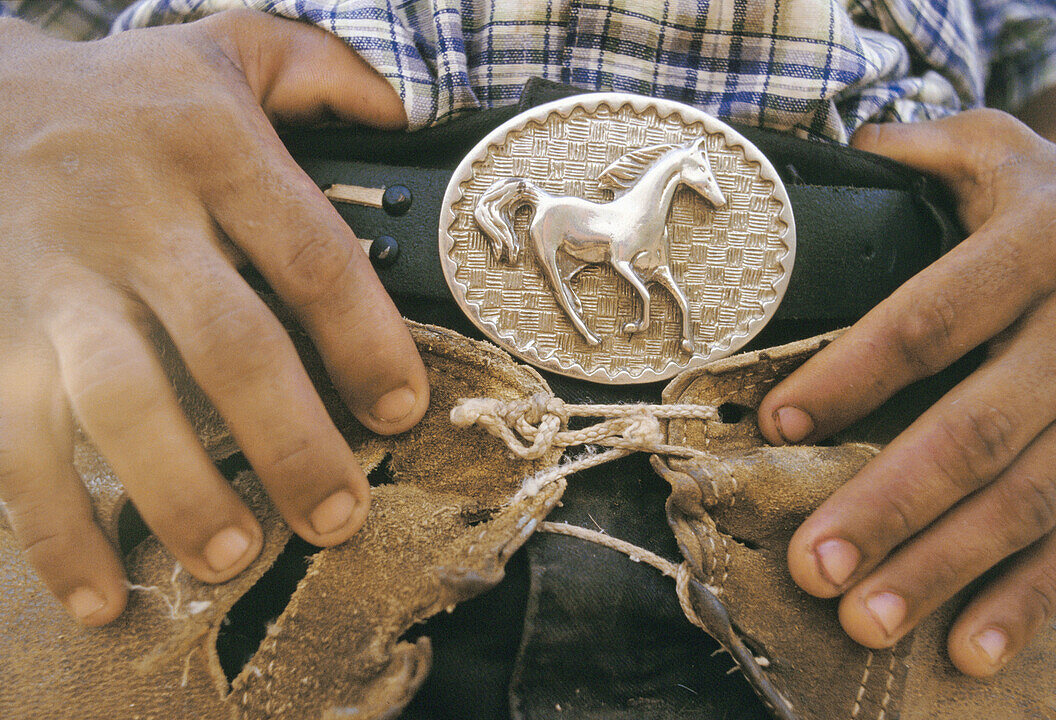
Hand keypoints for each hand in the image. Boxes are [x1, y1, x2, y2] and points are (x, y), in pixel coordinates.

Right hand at [0, 11, 428, 625]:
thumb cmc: (121, 93)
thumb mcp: (222, 47)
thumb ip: (320, 70)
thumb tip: (405, 110)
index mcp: (212, 148)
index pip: (312, 255)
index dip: (367, 340)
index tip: (402, 412)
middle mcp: (134, 216)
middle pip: (228, 343)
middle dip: (290, 441)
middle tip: (338, 517)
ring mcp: (51, 280)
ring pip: (120, 401)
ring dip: (180, 492)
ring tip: (234, 556)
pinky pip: (17, 443)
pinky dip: (55, 527)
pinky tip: (99, 592)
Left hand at [758, 109, 1055, 675]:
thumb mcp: (1009, 154)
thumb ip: (931, 149)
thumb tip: (849, 145)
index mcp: (1043, 244)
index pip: (929, 318)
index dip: (853, 374)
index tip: (777, 422)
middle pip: (977, 429)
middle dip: (890, 503)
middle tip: (811, 564)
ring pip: (1032, 500)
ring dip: (946, 569)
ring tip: (866, 622)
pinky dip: (1030, 599)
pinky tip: (968, 648)